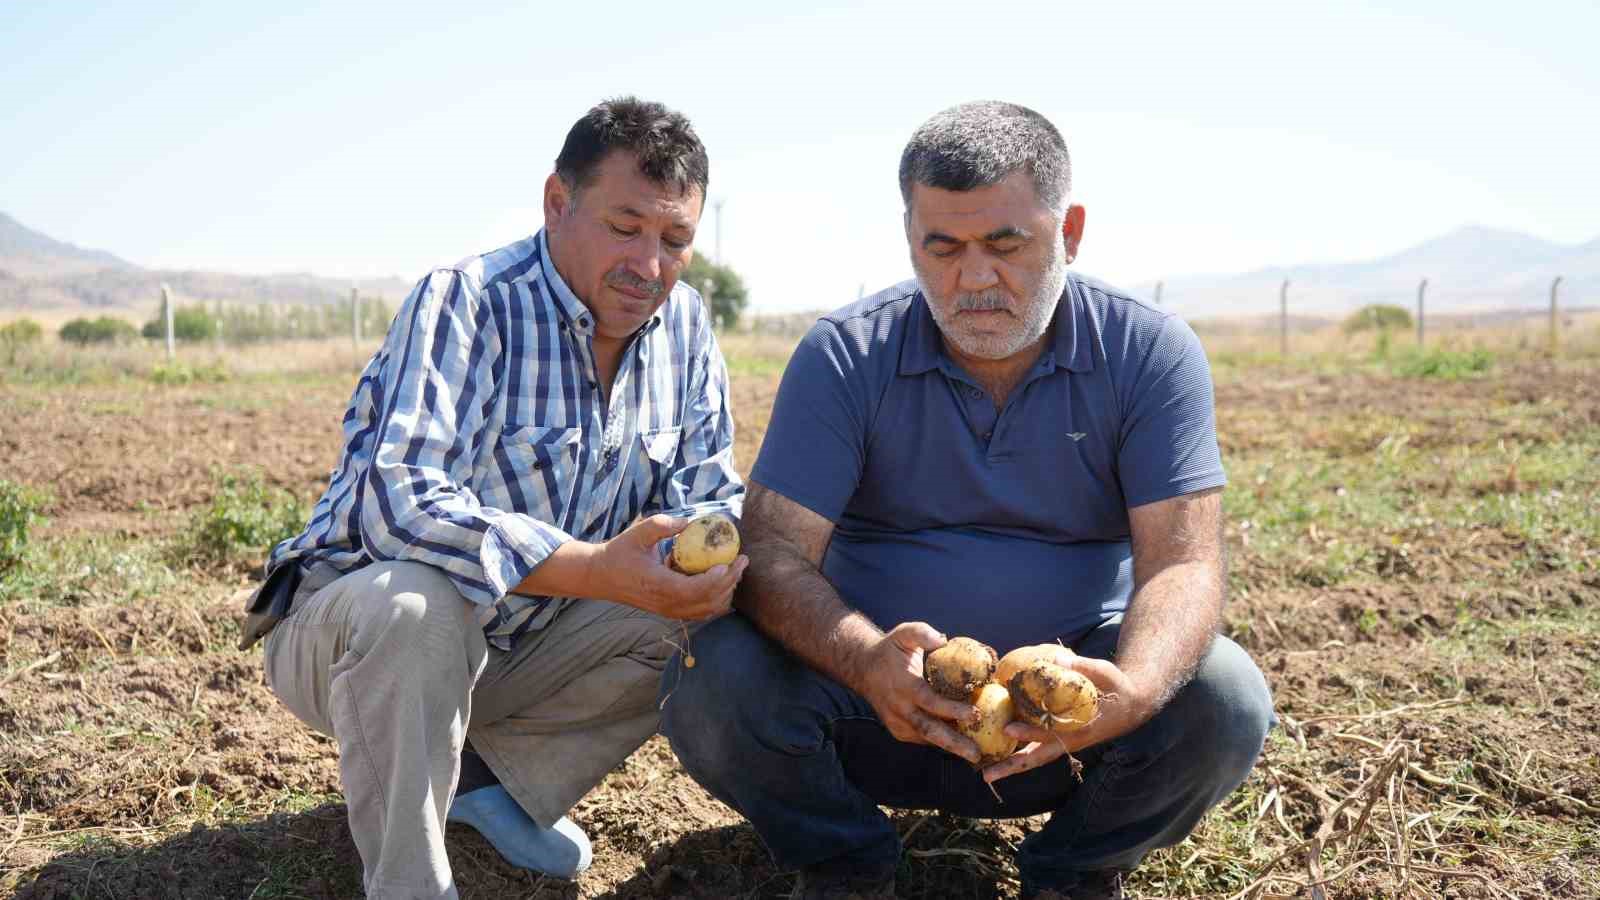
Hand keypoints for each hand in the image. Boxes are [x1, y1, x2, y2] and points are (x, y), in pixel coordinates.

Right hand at [594, 515, 748, 620]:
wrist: (600, 576)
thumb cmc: (619, 552)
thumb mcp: (638, 533)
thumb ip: (663, 525)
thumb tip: (689, 522)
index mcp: (659, 586)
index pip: (695, 590)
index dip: (716, 580)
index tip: (729, 562)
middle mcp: (666, 603)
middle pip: (708, 601)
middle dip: (730, 582)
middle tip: (742, 560)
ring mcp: (668, 610)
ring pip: (707, 610)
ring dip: (726, 591)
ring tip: (735, 570)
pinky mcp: (670, 611)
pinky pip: (700, 611)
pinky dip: (716, 599)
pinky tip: (722, 581)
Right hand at [850, 623, 980, 763]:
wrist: (862, 668)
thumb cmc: (890, 650)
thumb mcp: (904, 634)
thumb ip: (922, 633)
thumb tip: (943, 641)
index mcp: (904, 686)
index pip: (930, 702)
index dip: (952, 710)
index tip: (975, 713)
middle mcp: (899, 708)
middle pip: (929, 731)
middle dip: (954, 744)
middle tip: (976, 754)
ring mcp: (897, 722)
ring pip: (927, 739)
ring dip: (951, 746)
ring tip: (975, 753)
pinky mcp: (898, 730)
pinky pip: (923, 738)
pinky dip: (941, 742)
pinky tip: (961, 742)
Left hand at [981, 653, 1158, 782]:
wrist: (1133, 704)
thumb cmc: (1117, 687)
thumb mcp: (1106, 673)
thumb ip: (1084, 667)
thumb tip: (1058, 658)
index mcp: (1081, 727)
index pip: (1051, 733)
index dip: (1031, 732)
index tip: (1009, 728)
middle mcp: (1070, 740)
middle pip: (1038, 757)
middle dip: (1012, 766)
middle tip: (986, 775)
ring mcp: (1065, 742)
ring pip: (1035, 758)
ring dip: (1011, 766)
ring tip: (986, 774)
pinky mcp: (1060, 739)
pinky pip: (1037, 749)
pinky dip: (1019, 753)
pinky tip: (997, 752)